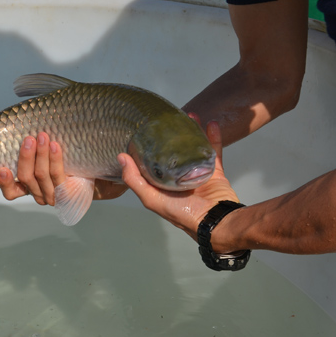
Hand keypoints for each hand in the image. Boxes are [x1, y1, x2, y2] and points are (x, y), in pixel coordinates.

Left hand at [0, 132, 127, 205]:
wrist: (81, 180)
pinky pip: (12, 192)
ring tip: (30, 140)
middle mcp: (52, 197)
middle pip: (40, 177)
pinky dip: (5, 181)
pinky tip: (3, 167)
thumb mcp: (105, 170)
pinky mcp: (24, 189)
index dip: (55, 163)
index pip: (59, 181)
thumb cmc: (92, 171)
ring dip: (26, 158)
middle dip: (39, 156)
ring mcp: (36, 193)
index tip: (56, 144)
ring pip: (26, 179)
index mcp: (71, 195)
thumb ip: (116, 168)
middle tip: (42, 136)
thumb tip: (127, 157)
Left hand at [117, 121, 238, 241]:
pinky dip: (213, 138)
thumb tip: (121, 157)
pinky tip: (212, 124)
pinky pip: (213, 152)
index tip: (146, 129)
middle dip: (172, 135)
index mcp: (162, 184)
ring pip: (193, 148)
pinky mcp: (213, 172)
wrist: (214, 221)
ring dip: (193, 132)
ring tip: (190, 116)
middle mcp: (178, 178)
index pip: (152, 162)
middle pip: (174, 151)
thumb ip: (135, 180)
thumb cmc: (180, 213)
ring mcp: (196, 174)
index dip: (148, 146)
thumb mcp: (151, 198)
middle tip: (170, 118)